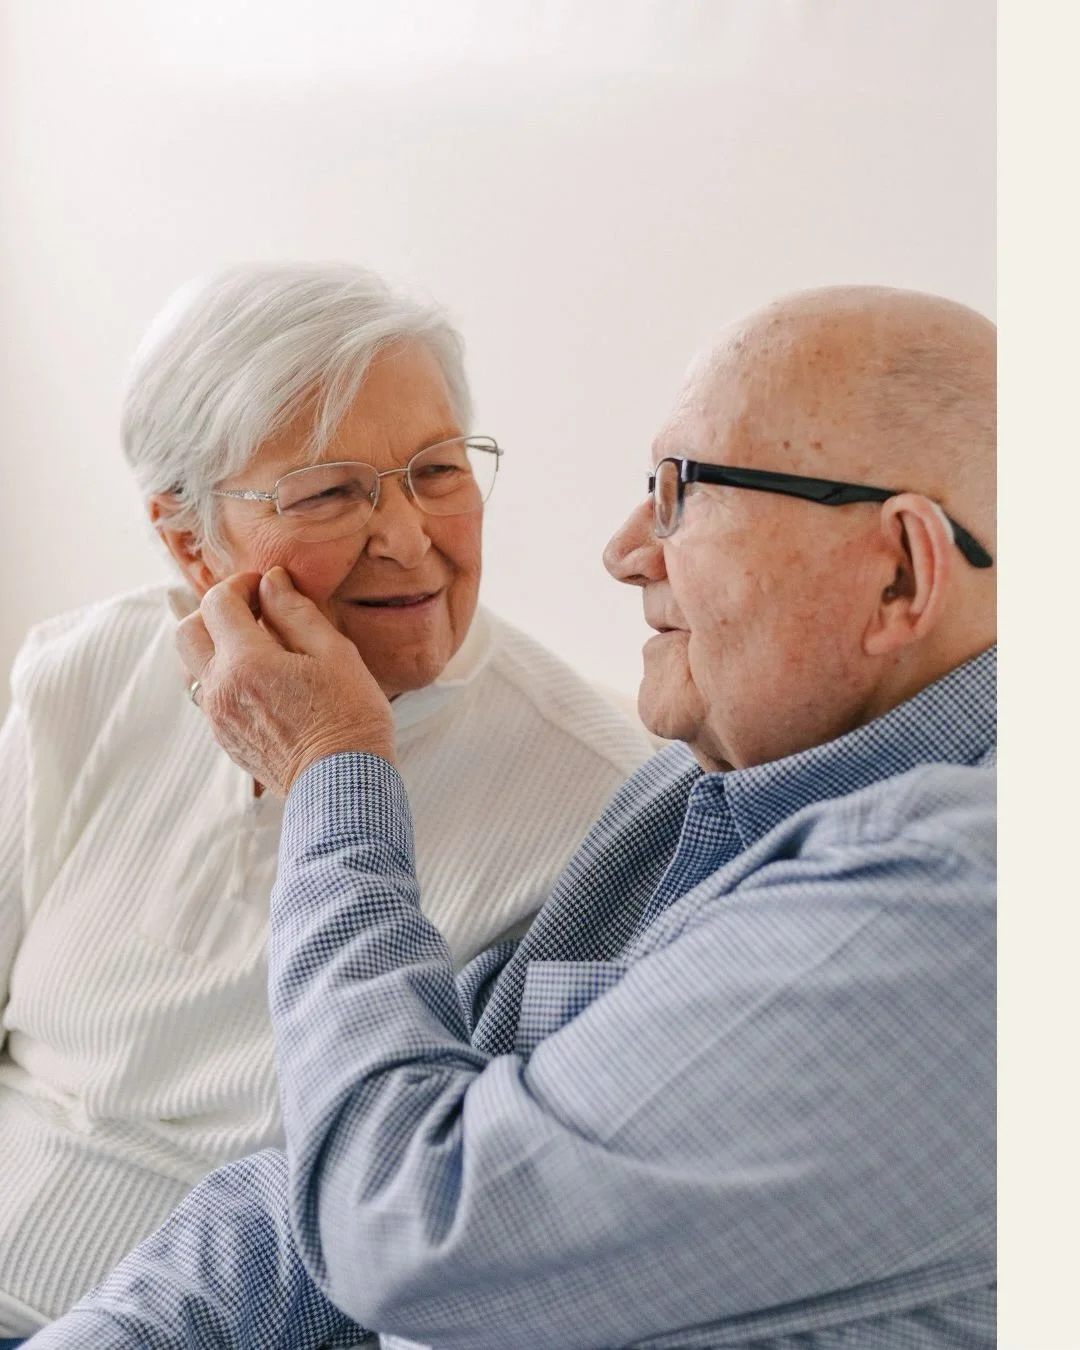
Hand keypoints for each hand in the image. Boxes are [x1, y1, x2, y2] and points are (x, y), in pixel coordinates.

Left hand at [177, 567, 394, 795]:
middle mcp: (221, 688)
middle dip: (217, 612)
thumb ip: (297, 612)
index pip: (218, 602)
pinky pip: (208, 695)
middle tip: (255, 612)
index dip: (242, 585)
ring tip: (257, 648)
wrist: (343, 786)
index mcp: (246, 661)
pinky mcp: (225, 739)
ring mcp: (218, 718)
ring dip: (216, 646)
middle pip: (188, 630)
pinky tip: (262, 682)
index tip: (268, 588)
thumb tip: (272, 581)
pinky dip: (224, 676)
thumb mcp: (335, 653)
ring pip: (192, 665)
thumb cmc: (350, 717)